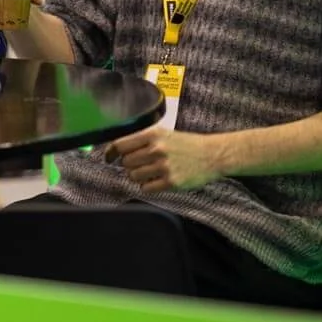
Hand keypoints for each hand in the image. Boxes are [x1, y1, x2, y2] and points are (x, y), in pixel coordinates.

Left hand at [104, 128, 224, 192]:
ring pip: (133, 176)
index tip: (109, 157)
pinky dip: (147, 186)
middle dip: (129, 165)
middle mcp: (157, 150)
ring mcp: (164, 167)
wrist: (212, 155)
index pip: (120, 145)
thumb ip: (141, 139)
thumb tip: (117, 148)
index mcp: (153, 135)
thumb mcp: (163, 133)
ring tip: (150, 171)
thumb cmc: (186, 144)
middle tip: (141, 164)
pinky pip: (146, 188)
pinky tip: (157, 180)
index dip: (111, 152)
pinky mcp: (171, 182)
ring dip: (138, 176)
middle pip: (126, 162)